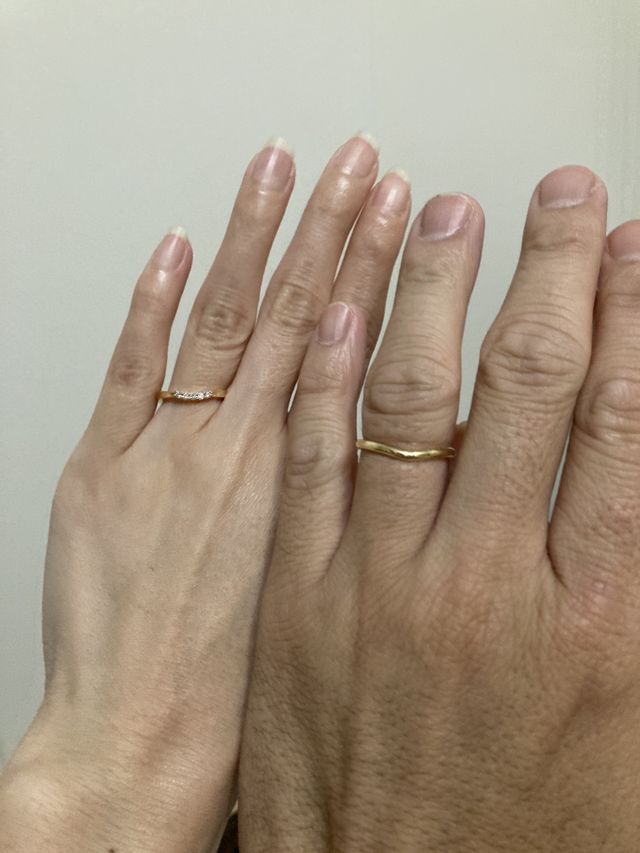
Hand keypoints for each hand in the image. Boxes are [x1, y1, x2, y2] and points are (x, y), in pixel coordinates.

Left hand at [0, 134, 412, 851]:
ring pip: (220, 323)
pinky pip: (129, 366)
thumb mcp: (308, 578)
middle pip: (292, 318)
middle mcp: (236, 452)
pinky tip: (177, 247)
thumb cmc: (236, 684)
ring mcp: (164, 450)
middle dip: (329, 231)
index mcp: (295, 480)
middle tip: (358, 166)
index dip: (370, 271)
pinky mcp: (98, 466)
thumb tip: (361, 439)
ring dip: (251, 239)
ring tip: (280, 169)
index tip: (396, 214)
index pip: (343, 348)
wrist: (146, 738)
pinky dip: (151, 303)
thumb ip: (328, 496)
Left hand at [240, 168, 639, 850]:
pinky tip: (336, 309)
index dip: (634, 318)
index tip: (630, 246)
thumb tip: (635, 467)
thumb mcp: (631, 724)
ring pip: (410, 400)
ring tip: (446, 213)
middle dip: (549, 274)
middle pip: (529, 387)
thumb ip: (633, 582)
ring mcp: (382, 584)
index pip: (624, 423)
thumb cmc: (528, 837)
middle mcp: (489, 583)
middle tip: (558, 195)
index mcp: (595, 621)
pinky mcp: (301, 599)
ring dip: (432, 294)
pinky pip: (313, 462)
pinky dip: (325, 377)